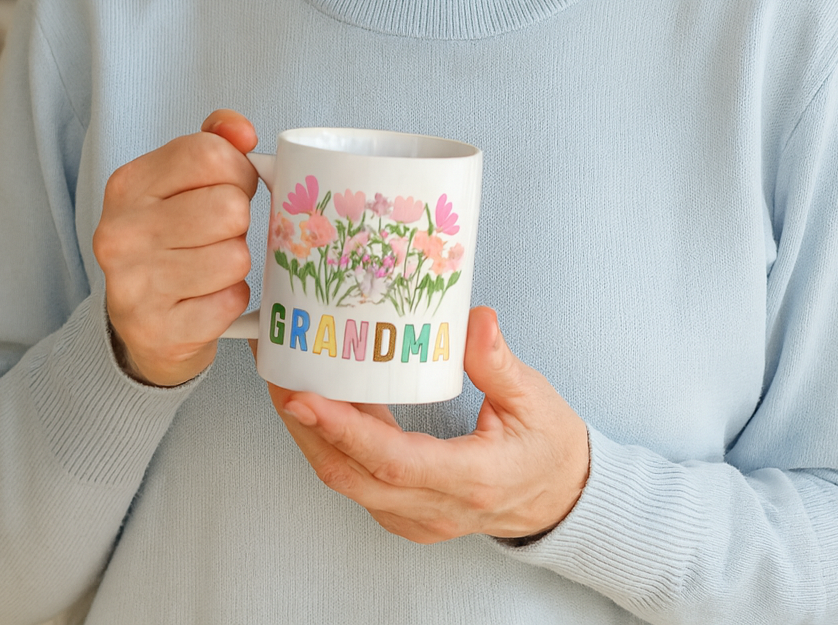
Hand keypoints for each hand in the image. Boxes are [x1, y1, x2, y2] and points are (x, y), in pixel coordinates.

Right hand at [93, 110, 258, 386]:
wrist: (144, 325)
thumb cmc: (174, 238)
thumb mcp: (183, 182)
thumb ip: (215, 142)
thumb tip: (241, 131)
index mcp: (128, 185)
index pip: (209, 154)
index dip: (240, 171)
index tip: (234, 187)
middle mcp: (120, 233)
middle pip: (229, 208)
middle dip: (240, 221)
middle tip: (221, 233)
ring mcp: (133, 287)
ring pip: (235, 257)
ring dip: (236, 263)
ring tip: (212, 265)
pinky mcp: (157, 332)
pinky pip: (231, 303)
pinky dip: (231, 301)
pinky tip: (207, 298)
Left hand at [264, 306, 589, 541]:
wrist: (562, 500)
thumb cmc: (550, 448)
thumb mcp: (536, 399)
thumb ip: (499, 363)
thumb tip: (475, 320)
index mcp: (471, 480)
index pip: (393, 462)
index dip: (343, 430)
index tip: (303, 398)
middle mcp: (434, 508)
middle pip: (351, 475)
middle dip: (304, 425)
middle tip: (275, 371)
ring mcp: (416, 517)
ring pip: (347, 480)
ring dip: (310, 432)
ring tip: (284, 377)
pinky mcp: (406, 511)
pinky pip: (357, 479)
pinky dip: (331, 441)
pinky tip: (320, 400)